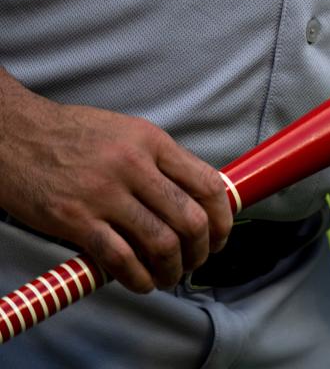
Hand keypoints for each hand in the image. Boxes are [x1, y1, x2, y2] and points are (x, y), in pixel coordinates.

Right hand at [0, 70, 232, 292]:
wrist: (14, 134)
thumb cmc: (74, 134)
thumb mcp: (128, 133)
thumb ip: (162, 162)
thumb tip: (197, 197)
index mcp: (152, 142)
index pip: (207, 184)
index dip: (222, 218)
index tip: (221, 235)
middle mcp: (134, 166)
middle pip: (190, 219)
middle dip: (202, 249)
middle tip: (197, 261)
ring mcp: (104, 193)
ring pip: (161, 243)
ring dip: (173, 269)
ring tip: (170, 276)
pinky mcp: (75, 219)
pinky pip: (120, 258)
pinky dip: (139, 278)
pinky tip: (142, 282)